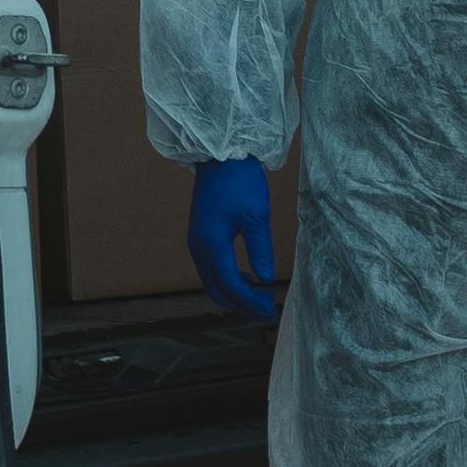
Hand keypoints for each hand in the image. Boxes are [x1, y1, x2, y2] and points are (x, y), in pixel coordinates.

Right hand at [187, 157, 281, 320]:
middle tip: (265, 311)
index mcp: (212, 243)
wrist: (220, 155)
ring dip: (233, 293)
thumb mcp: (256, 216)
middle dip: (240, 304)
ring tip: (257, 298)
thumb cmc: (240, 181)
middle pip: (216, 289)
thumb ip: (260, 249)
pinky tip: (245, 277)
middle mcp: (198, 247)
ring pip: (211, 280)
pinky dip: (226, 279)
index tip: (270, 309)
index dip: (250, 301)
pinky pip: (210, 268)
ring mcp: (196, 241)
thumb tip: (265, 279)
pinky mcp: (199, 235)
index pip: (231, 284)